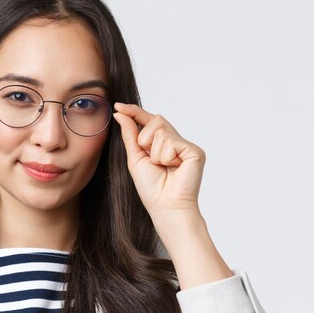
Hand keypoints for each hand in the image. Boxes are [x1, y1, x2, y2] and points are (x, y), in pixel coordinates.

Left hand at [113, 103, 206, 225]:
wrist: (165, 206)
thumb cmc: (152, 188)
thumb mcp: (135, 158)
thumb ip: (130, 135)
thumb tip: (120, 113)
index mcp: (162, 143)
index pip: (148, 121)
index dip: (134, 112)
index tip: (118, 106)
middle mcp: (176, 141)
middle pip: (156, 120)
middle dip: (145, 139)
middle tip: (151, 160)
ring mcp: (186, 146)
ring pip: (162, 132)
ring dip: (155, 152)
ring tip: (163, 167)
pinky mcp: (195, 151)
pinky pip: (171, 142)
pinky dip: (166, 157)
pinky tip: (173, 168)